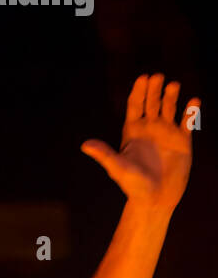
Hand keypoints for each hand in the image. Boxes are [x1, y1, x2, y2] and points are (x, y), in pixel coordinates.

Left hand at [80, 73, 198, 211]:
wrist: (154, 199)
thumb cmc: (133, 185)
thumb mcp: (117, 167)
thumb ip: (104, 154)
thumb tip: (84, 145)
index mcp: (133, 131)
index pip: (135, 105)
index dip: (139, 91)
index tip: (143, 78)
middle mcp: (150, 128)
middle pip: (152, 102)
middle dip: (154, 89)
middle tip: (157, 77)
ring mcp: (167, 133)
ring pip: (170, 108)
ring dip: (171, 96)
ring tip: (173, 85)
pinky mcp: (182, 141)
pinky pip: (187, 121)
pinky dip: (191, 111)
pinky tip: (194, 101)